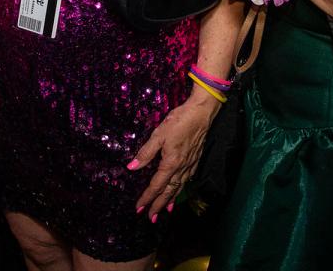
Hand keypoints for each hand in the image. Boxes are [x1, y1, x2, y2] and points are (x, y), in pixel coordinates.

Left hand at [129, 92, 218, 218]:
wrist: (201, 113)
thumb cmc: (178, 121)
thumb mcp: (158, 135)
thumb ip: (145, 153)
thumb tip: (131, 168)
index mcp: (171, 163)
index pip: (156, 185)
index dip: (147, 197)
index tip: (139, 208)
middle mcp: (181, 168)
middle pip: (168, 191)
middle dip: (159, 205)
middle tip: (151, 218)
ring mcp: (190, 165)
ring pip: (179, 188)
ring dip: (171, 200)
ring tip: (165, 211)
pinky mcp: (195, 160)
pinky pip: (186, 180)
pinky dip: (181, 189)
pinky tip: (179, 190)